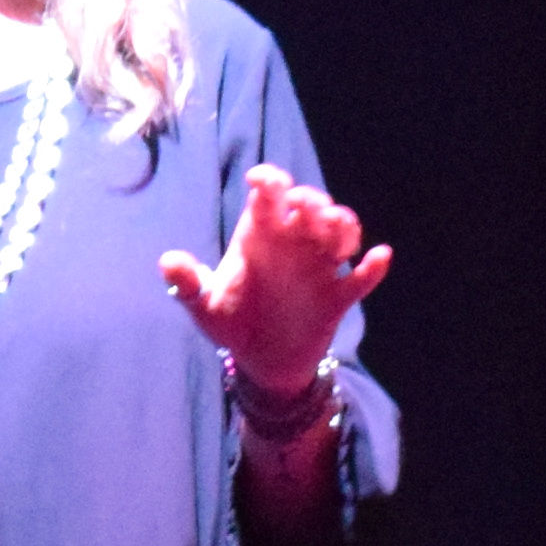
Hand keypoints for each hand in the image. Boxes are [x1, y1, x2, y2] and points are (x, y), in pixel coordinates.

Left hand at [160, 163, 391, 401]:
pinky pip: (361, 278)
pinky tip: (379, 257)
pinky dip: (373, 267)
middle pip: (310, 205)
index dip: (269, 180)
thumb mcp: (205, 308)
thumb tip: (166, 262)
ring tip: (339, 237)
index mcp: (260, 237)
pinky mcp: (338, 297)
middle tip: (305, 209)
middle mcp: (292, 244)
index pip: (268, 195)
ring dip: (344, 226)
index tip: (261, 182)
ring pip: (341, 232)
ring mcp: (319, 268)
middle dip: (312, 200)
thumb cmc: (232, 325)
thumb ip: (188, 284)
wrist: (262, 365)